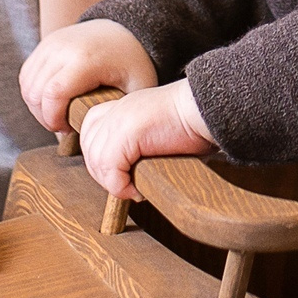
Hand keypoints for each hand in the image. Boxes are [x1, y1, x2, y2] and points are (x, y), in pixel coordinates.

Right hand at [19, 18, 159, 132]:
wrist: (125, 31)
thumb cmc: (133, 65)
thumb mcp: (137, 89)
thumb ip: (116, 111)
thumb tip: (94, 134)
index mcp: (86, 60)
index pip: (53, 94)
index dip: (53, 119)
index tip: (67, 130)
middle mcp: (63, 48)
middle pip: (35, 92)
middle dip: (44, 117)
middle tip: (63, 126)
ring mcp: (51, 44)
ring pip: (27, 85)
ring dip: (37, 107)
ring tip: (58, 115)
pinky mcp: (44, 44)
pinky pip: (26, 75)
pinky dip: (33, 93)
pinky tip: (51, 102)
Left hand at [76, 80, 215, 198]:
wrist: (207, 109)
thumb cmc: (192, 125)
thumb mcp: (155, 133)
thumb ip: (135, 146)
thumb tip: (122, 176)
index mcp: (121, 107)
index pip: (90, 134)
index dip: (100, 159)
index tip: (119, 176)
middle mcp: (116, 110)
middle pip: (90, 149)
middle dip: (103, 174)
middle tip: (126, 186)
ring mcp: (119, 119)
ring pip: (97, 161)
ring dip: (114, 183)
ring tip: (134, 189)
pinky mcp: (127, 132)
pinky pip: (110, 169)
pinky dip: (121, 186)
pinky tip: (137, 190)